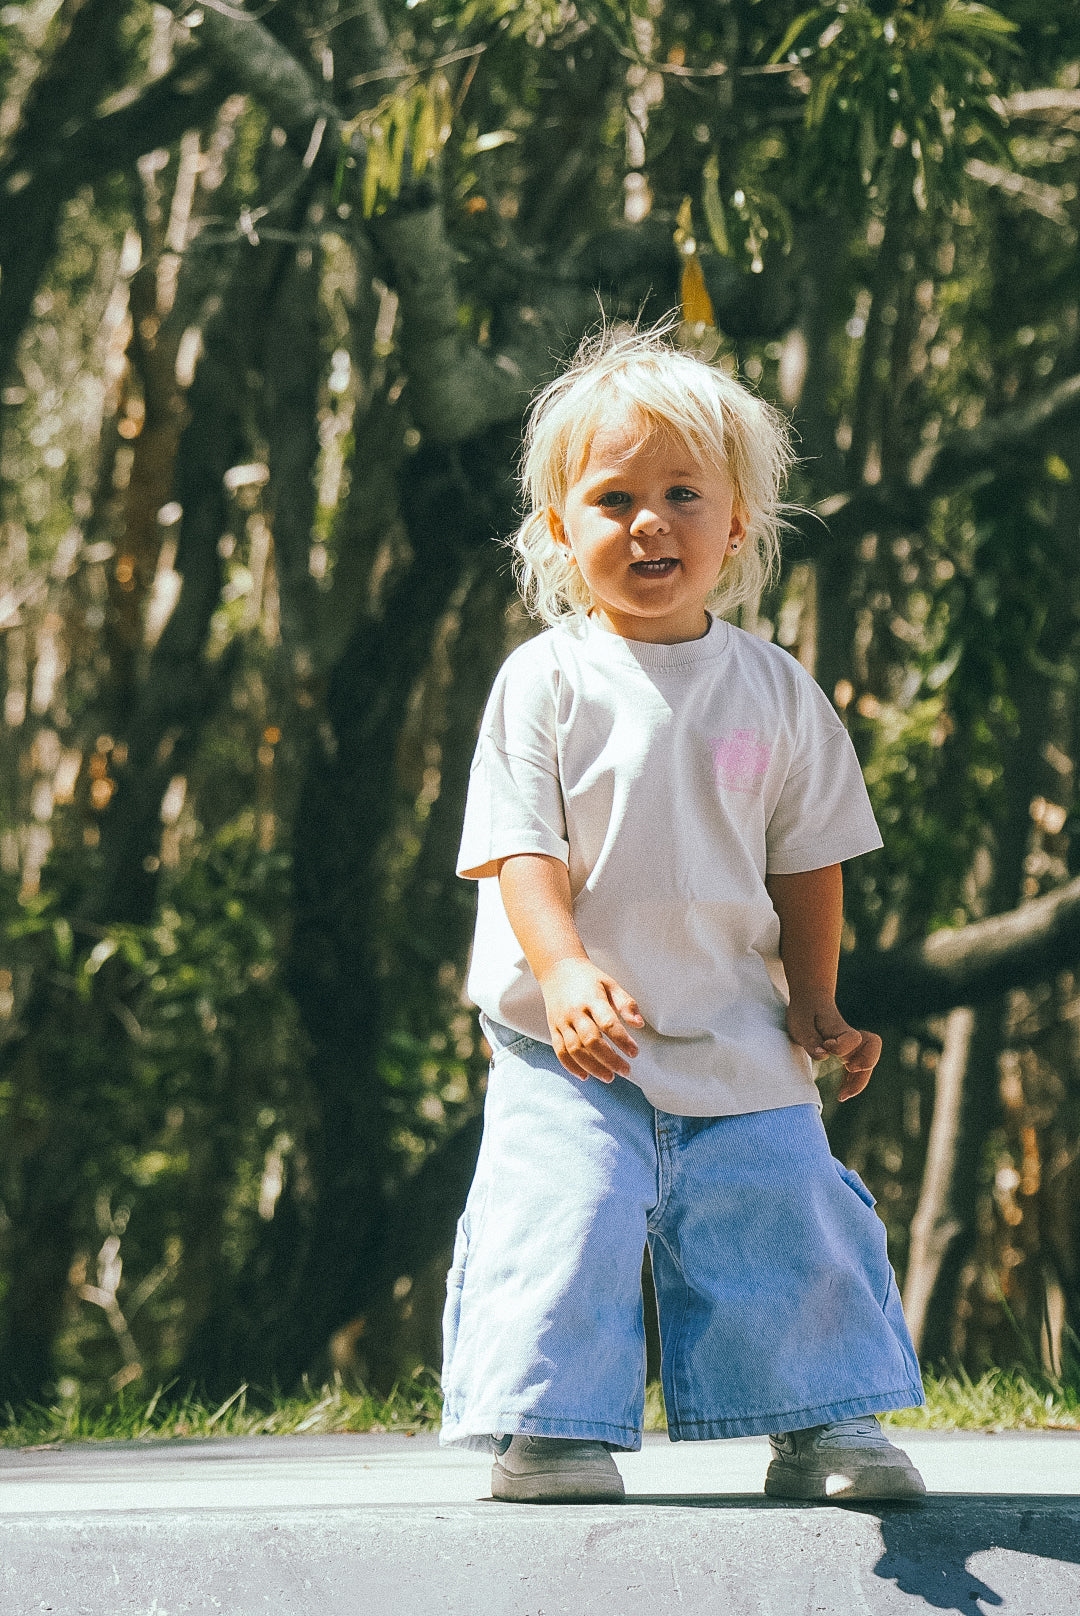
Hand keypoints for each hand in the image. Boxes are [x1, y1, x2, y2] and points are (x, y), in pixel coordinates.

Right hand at [539, 958, 644, 1081]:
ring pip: (574, 1050)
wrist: (557, 968)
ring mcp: (561, 1021)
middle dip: (609, 1059)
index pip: (607, 1023)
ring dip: (592, 1067)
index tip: (634, 1052)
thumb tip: (639, 1024)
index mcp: (591, 998)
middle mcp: (574, 1011)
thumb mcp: (610, 984)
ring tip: (609, 1077)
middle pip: (591, 1040)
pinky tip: (585, 1076)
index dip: (622, 1040)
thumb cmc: (588, 978)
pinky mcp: (552, 1028)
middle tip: (625, 1070)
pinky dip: (571, 1066)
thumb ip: (626, 1003)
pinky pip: (560, 1051)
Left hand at [785, 994, 881, 1101]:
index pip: (853, 1038)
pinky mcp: (848, 1053)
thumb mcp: (800, 1025)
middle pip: (872, 1048)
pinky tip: (841, 1093)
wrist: (811, 1001)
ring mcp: (851, 1046)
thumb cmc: (805, 1012)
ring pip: (868, 1063)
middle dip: (864, 1066)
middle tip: (847, 1076)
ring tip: (842, 1096)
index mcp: (840, 1028)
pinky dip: (853, 1082)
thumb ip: (811, 1040)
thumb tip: (823, 1055)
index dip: (841, 1046)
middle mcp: (850, 1038)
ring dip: (859, 1081)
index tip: (826, 1044)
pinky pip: (858, 1069)